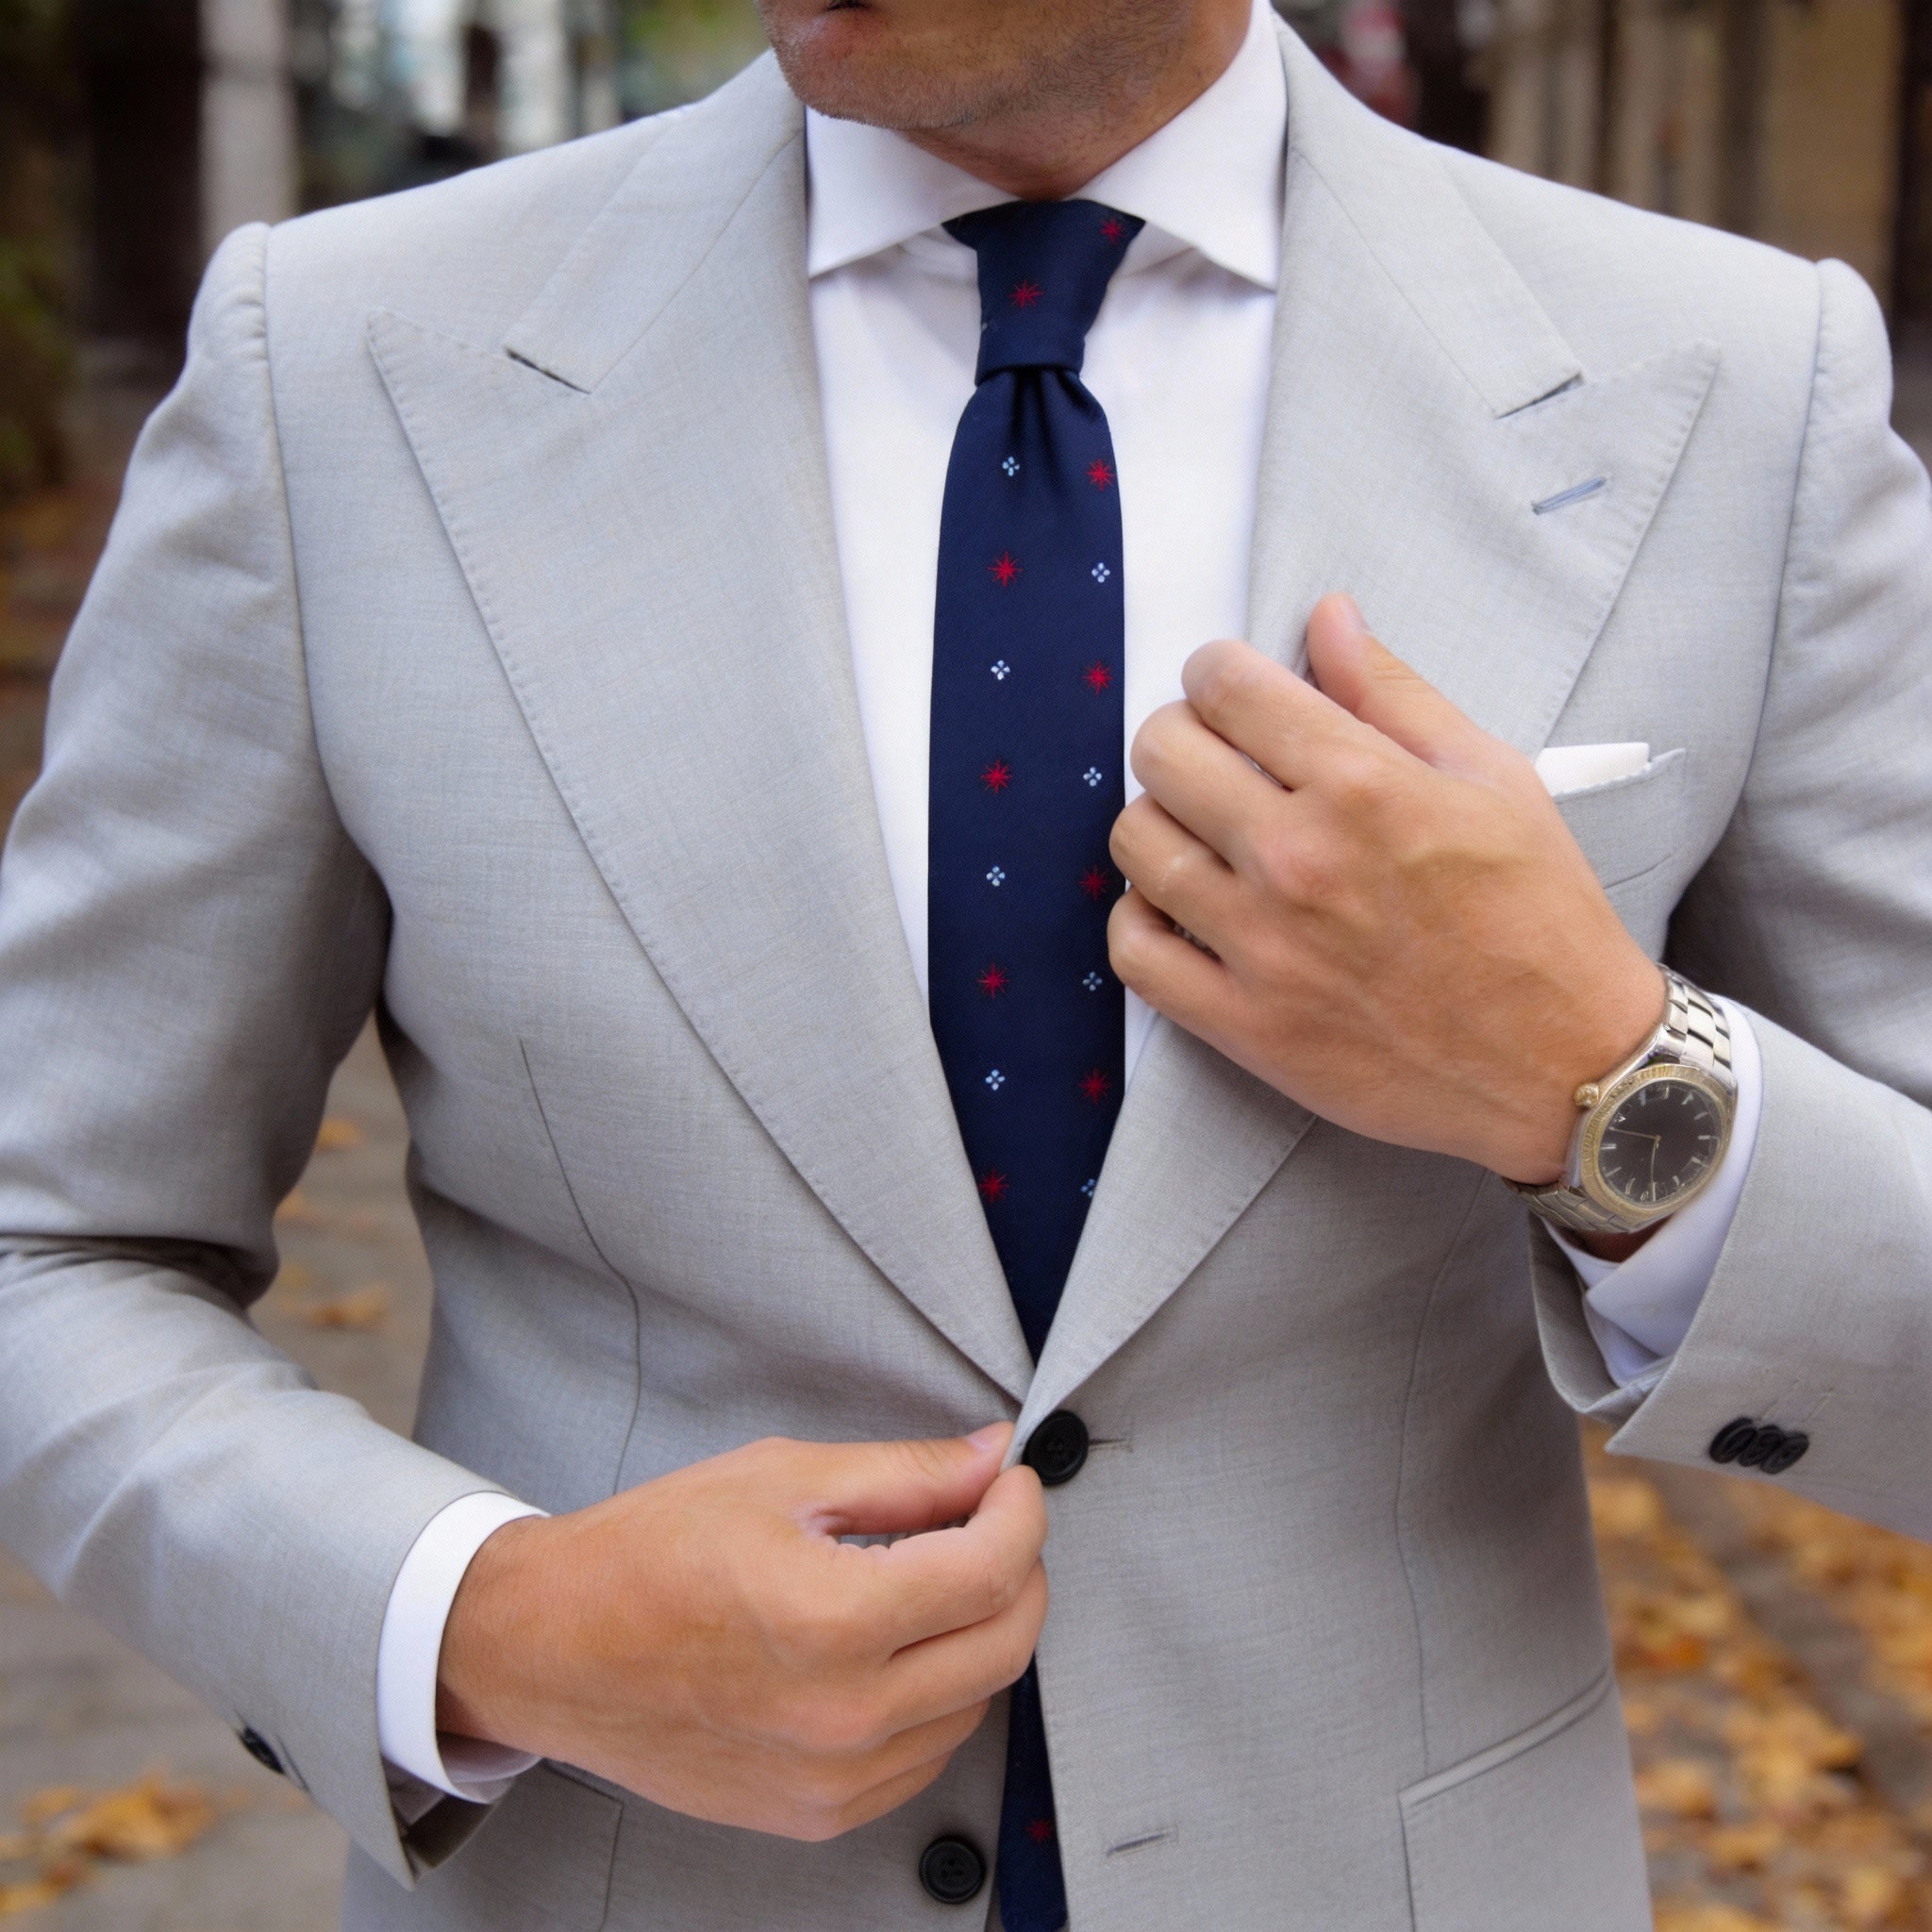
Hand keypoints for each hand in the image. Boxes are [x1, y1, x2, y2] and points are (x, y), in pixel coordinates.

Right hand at [436, 1425, 1046, 1841]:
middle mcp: (840, 1716)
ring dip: (980, 1633)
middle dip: (1020, 1567)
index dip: (1021, 1509)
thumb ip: (904, 1473)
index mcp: (830, 1620)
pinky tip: (899, 1646)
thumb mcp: (780, 1478)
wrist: (549, 1647)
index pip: (992, 1568)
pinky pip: (925, 1757)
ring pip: (976, 1704)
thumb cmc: (645, 1554)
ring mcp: (830, 1779)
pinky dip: (939, 1696)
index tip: (1011, 1479)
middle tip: (991, 1518)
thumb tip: (991, 1457)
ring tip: (934, 1575)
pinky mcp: (815, 1814)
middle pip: (1006, 1644)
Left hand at [1108, 594, 1662, 1184]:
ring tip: (1205, 834)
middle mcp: (1298, 859)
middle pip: (1162, 753)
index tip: (1232, 690)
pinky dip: (1142, 919)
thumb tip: (1327, 617)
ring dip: (1160, 823)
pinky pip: (1134, 952)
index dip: (1218, 673)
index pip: (1224, 686)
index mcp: (1361, 785)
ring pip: (1135, 843)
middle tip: (1218, 758)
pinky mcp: (1243, 1024)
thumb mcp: (1491, 777)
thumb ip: (1393, 693)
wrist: (1566, 1065)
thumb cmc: (1540, 918)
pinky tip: (1183, 908)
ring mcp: (1262, 946)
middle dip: (1183, 735)